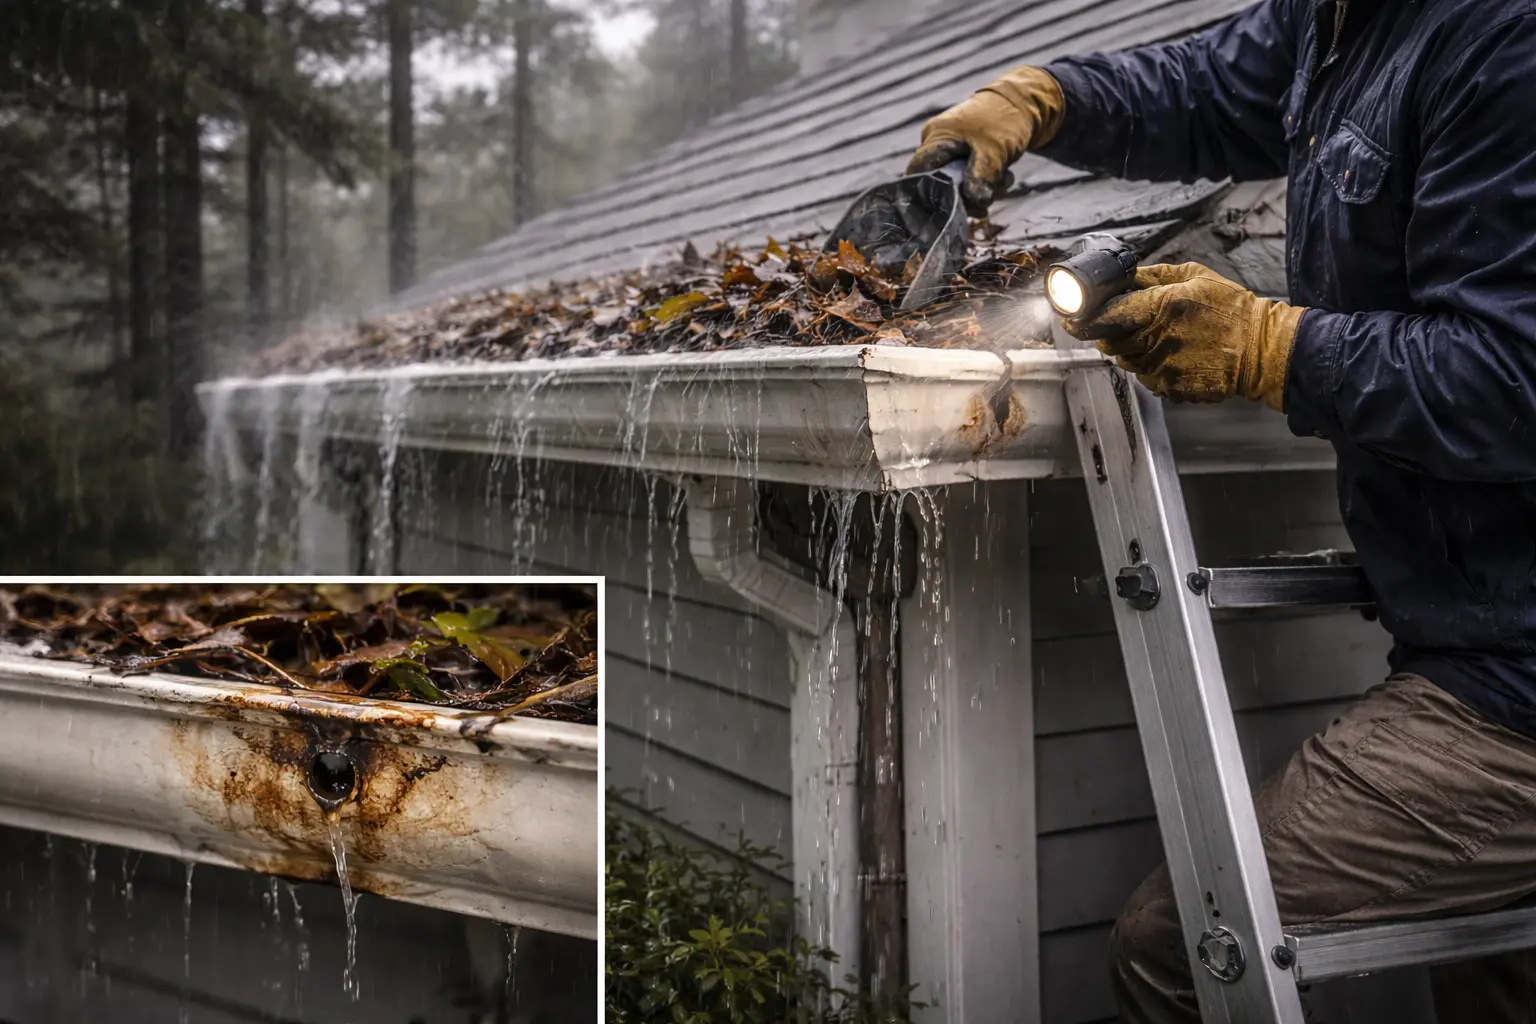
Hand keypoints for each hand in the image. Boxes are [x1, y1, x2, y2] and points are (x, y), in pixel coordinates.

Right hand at [907, 66, 1064, 217]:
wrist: (1024, 102)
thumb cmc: (1005, 119)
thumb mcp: (994, 150)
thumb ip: (981, 178)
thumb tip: (974, 203)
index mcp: (937, 137)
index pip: (918, 172)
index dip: (929, 192)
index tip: (954, 205)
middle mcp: (938, 143)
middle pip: (939, 182)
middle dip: (966, 195)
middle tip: (988, 200)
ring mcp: (951, 149)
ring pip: (957, 183)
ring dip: (981, 190)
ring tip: (1004, 180)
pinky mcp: (965, 154)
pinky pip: (968, 176)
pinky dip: (986, 182)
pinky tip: (1003, 177)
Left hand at [1063, 263, 1305, 410]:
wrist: (1261, 350)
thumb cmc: (1231, 310)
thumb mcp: (1195, 277)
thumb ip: (1154, 276)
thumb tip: (1122, 277)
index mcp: (1161, 307)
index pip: (1106, 315)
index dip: (1082, 318)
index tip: (1071, 316)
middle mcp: (1157, 339)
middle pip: (1108, 341)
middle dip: (1107, 333)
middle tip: (1120, 325)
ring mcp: (1162, 368)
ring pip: (1125, 361)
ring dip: (1130, 349)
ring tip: (1157, 338)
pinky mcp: (1170, 389)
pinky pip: (1144, 378)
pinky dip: (1150, 368)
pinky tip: (1173, 356)